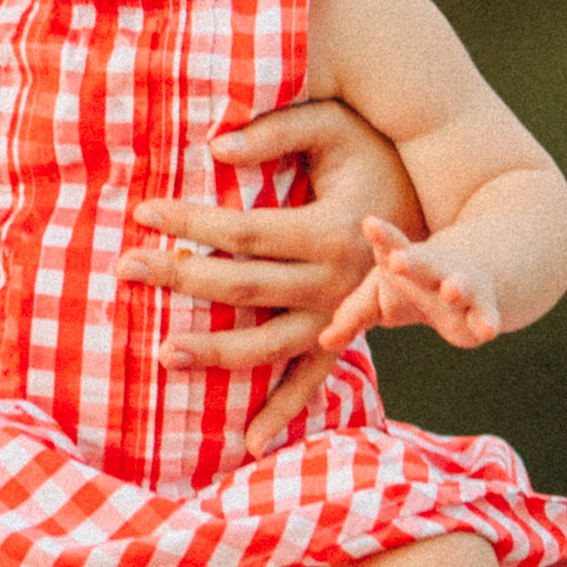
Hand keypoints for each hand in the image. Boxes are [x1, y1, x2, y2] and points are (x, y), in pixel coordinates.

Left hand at [118, 97, 423, 455]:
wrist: (442, 194)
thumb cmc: (373, 150)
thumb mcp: (332, 124)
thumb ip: (276, 131)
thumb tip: (215, 146)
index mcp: (331, 231)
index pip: (243, 232)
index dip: (190, 221)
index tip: (143, 212)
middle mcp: (337, 284)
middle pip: (244, 289)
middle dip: (181, 277)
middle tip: (124, 267)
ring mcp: (343, 317)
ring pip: (269, 346)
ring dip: (216, 352)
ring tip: (163, 352)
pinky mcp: (348, 333)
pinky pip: (313, 378)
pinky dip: (284, 410)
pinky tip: (250, 442)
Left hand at [320, 216, 502, 354]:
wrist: (468, 273)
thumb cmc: (411, 283)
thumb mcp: (381, 294)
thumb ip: (353, 315)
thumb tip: (322, 342)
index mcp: (404, 259)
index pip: (389, 244)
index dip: (381, 235)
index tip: (369, 222)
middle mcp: (433, 268)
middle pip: (422, 262)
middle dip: (411, 262)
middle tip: (397, 260)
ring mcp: (460, 285)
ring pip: (458, 285)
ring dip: (455, 286)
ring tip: (451, 289)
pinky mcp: (481, 308)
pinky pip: (485, 315)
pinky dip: (486, 321)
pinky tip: (487, 331)